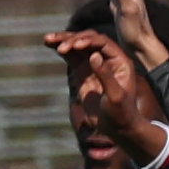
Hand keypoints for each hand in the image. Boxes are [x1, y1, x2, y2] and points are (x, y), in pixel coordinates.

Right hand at [44, 29, 167, 163]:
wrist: (116, 129)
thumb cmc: (121, 114)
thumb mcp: (115, 96)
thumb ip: (105, 75)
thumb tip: (93, 55)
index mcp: (120, 61)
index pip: (102, 43)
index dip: (88, 40)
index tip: (75, 45)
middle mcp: (107, 59)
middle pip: (89, 40)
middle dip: (73, 40)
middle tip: (60, 47)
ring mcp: (94, 65)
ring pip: (77, 46)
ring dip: (63, 40)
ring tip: (47, 39)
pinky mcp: (83, 72)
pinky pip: (71, 56)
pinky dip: (61, 50)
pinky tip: (48, 43)